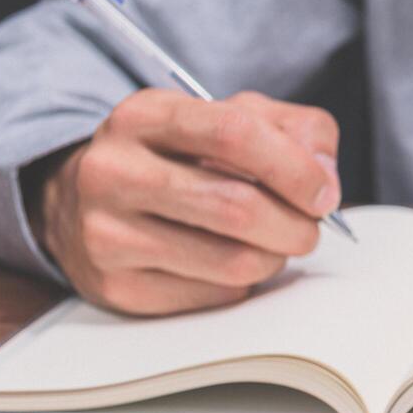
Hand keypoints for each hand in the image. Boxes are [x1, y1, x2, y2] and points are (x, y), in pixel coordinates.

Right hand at [25, 89, 341, 314]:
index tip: (323, 194)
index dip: (296, 169)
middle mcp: (114, 170)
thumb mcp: (231, 118)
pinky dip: (241, 284)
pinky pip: (215, 296)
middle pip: (238, 207)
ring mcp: (107, 232)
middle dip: (295, 226)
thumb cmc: (180, 158)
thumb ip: (295, 130)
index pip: (235, 133)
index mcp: (145, 116)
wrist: (89, 202)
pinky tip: (226, 262)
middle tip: (307, 229)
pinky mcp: (118, 286)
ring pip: (234, 261)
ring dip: (274, 258)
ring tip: (270, 244)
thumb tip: (323, 177)